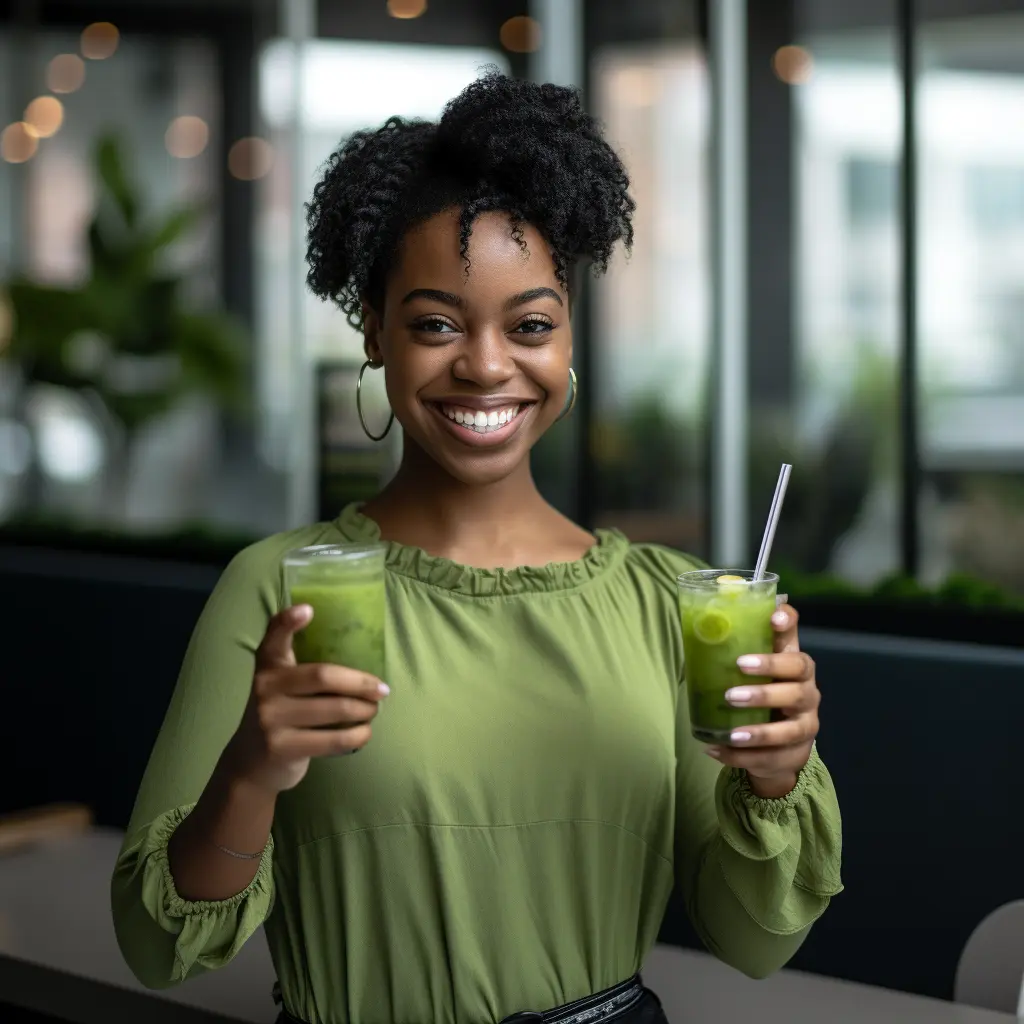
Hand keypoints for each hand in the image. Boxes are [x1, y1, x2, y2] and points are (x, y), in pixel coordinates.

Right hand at [221, 605, 389, 794]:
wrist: (251, 764)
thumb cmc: (281, 714)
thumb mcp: (281, 685)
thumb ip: (304, 666)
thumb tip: (363, 652)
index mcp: (268, 665)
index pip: (274, 637)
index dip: (288, 621)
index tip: (308, 610)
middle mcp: (265, 688)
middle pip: (323, 676)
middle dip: (361, 683)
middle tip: (382, 690)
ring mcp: (270, 719)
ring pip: (334, 709)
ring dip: (364, 710)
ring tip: (374, 710)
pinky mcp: (281, 748)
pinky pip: (332, 740)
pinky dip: (357, 735)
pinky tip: (365, 732)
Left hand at [706, 603, 818, 797]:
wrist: (781, 743)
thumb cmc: (764, 694)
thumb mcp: (754, 671)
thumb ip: (739, 649)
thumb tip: (699, 623)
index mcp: (795, 666)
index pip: (795, 641)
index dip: (788, 627)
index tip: (774, 618)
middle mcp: (807, 693)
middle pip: (797, 686)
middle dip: (765, 688)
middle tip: (732, 692)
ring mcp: (806, 725)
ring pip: (789, 729)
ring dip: (759, 732)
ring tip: (731, 733)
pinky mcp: (796, 754)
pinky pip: (771, 758)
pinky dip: (742, 757)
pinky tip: (716, 751)